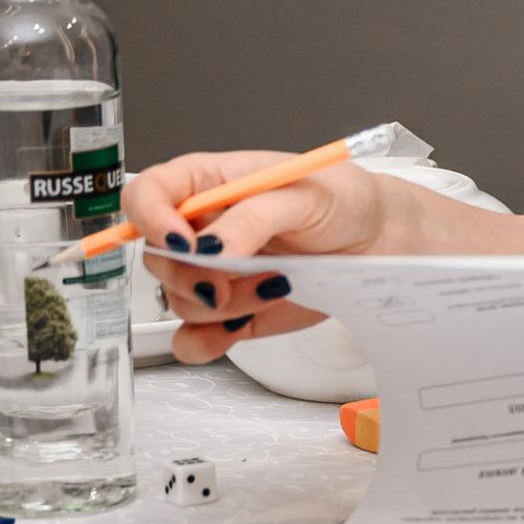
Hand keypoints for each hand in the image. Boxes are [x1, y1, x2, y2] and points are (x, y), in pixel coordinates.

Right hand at [125, 150, 406, 365]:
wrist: (377, 242)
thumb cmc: (342, 200)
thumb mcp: (303, 194)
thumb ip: (251, 218)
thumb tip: (209, 249)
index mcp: (208, 183)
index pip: (146, 194)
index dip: (150, 218)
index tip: (184, 242)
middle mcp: (201, 229)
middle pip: (157, 258)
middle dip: (195, 275)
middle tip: (240, 274)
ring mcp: (213, 273)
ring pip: (178, 300)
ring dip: (223, 304)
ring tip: (276, 283)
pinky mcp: (230, 312)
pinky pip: (191, 338)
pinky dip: (209, 340)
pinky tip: (243, 324)